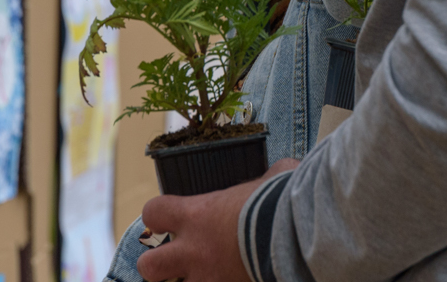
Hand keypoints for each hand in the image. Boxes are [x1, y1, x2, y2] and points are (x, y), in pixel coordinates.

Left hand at [138, 160, 301, 281]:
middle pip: (148, 267)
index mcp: (197, 215)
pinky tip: (235, 280)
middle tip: (173, 260)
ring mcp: (210, 279)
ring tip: (203, 274)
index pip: (153, 212)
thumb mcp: (270, 180)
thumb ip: (264, 180)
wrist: (298, 235)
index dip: (157, 215)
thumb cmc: (282, 200)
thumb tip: (278, 176)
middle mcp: (195, 250)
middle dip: (156, 265)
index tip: (167, 218)